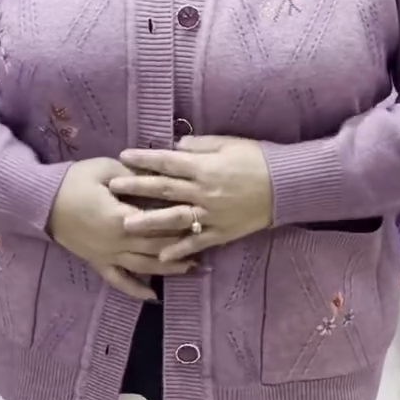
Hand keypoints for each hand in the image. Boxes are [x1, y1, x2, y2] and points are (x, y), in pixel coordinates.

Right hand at [48, 158, 196, 300]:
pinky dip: (136, 290)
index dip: (183, 221)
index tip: (203, 218)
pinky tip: (154, 295)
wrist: (41, 201)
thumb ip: (134, 173)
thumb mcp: (105, 168)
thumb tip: (159, 172)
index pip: (160, 221)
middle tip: (208, 244)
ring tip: (194, 268)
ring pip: (144, 267)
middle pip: (157, 247)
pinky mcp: (97, 262)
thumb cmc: (73, 181)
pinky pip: (119, 280)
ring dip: (170, 269)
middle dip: (184, 247)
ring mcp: (108, 255)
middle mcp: (118, 241)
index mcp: (122, 217)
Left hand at [109, 137, 272, 261]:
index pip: (167, 162)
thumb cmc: (258, 159)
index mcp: (204, 167)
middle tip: (112, 188)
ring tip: (126, 224)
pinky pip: (198, 242)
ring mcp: (212, 214)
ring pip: (175, 218)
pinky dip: (180, 249)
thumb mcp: (229, 143)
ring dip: (149, 222)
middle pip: (164, 190)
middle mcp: (204, 191)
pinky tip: (162, 256)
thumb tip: (176, 146)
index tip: (123, 157)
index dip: (144, 159)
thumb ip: (200, 145)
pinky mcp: (222, 231)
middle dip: (136, 188)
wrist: (287, 185)